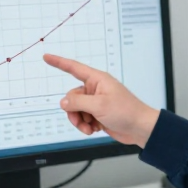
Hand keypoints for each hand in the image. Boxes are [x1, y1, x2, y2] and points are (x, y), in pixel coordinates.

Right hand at [43, 54, 159, 147]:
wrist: (140, 129)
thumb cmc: (127, 112)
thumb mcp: (98, 106)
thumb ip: (77, 102)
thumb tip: (63, 102)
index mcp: (97, 80)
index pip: (73, 68)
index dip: (58, 62)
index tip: (46, 57)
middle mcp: (96, 89)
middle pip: (72, 97)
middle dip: (73, 111)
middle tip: (82, 121)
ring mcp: (97, 102)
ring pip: (76, 110)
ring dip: (79, 121)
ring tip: (89, 129)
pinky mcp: (98, 114)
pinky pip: (83, 118)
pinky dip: (86, 125)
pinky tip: (95, 130)